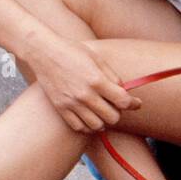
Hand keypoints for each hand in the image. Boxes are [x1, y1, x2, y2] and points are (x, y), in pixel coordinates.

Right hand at [25, 36, 142, 133]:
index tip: (136, 103)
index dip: (134, 104)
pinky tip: (90, 116)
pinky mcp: (61, 109)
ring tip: (102, 112)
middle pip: (112, 117)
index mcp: (97, 80)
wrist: (44, 53)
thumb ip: (112, 76)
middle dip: (118, 112)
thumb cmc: (72, 52)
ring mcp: (72, 104)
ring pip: (97, 126)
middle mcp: (85, 95)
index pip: (123, 101)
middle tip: (115, 105)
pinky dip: (88, 125)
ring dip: (104, 121)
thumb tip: (124, 91)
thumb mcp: (97, 58)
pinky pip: (79, 127)